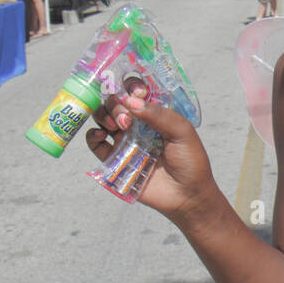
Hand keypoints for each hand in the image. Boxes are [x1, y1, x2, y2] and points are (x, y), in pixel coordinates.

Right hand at [86, 81, 215, 219]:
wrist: (187, 196)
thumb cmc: (190, 161)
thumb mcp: (182, 132)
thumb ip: (159, 115)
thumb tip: (132, 102)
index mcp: (155, 113)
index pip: (136, 91)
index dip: (132, 86)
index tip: (136, 92)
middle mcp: (137, 124)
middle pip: (116, 102)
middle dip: (116, 103)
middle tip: (126, 117)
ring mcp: (125, 140)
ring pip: (103, 118)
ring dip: (104, 115)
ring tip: (117, 125)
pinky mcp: (115, 159)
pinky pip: (95, 143)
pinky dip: (92, 135)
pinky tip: (101, 134)